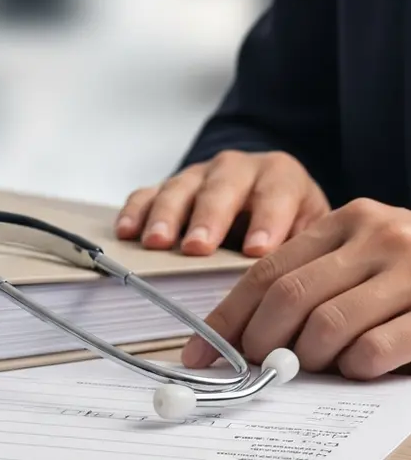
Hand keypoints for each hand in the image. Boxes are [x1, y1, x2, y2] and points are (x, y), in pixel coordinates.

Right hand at [115, 150, 330, 256]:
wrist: (265, 196)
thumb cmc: (289, 224)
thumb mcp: (310, 233)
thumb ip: (303, 254)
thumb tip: (296, 293)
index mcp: (280, 176)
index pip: (275, 194)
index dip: (267, 221)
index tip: (257, 251)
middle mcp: (236, 169)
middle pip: (221, 188)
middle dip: (208, 218)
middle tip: (198, 247)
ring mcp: (197, 176)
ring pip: (179, 189)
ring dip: (166, 216)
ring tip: (157, 243)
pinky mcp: (167, 187)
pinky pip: (145, 194)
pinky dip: (134, 212)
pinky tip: (126, 232)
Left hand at [182, 198, 410, 379]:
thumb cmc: (410, 270)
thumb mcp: (359, 256)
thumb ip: (311, 278)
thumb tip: (240, 333)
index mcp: (344, 221)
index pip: (265, 271)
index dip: (227, 318)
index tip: (200, 353)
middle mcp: (377, 236)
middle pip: (288, 297)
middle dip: (261, 342)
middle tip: (258, 366)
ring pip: (327, 324)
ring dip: (307, 358)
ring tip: (313, 366)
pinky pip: (377, 347)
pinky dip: (355, 366)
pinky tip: (356, 368)